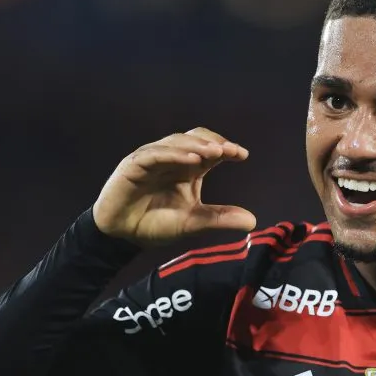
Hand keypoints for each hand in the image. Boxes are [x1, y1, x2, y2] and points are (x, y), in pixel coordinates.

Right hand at [92, 128, 255, 245]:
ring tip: (215, 152)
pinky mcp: (134, 164)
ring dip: (196, 145)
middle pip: (195, 138)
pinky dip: (174, 154)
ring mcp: (152, 159)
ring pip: (176, 142)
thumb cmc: (155, 224)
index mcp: (187, 168)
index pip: (209, 149)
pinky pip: (155, 154)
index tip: (243, 155)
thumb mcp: (193, 223)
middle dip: (213, 142)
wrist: (122, 236)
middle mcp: (172, 159)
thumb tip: (252, 221)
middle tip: (231, 151)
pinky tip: (192, 160)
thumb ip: (219, 218)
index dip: (226, 148)